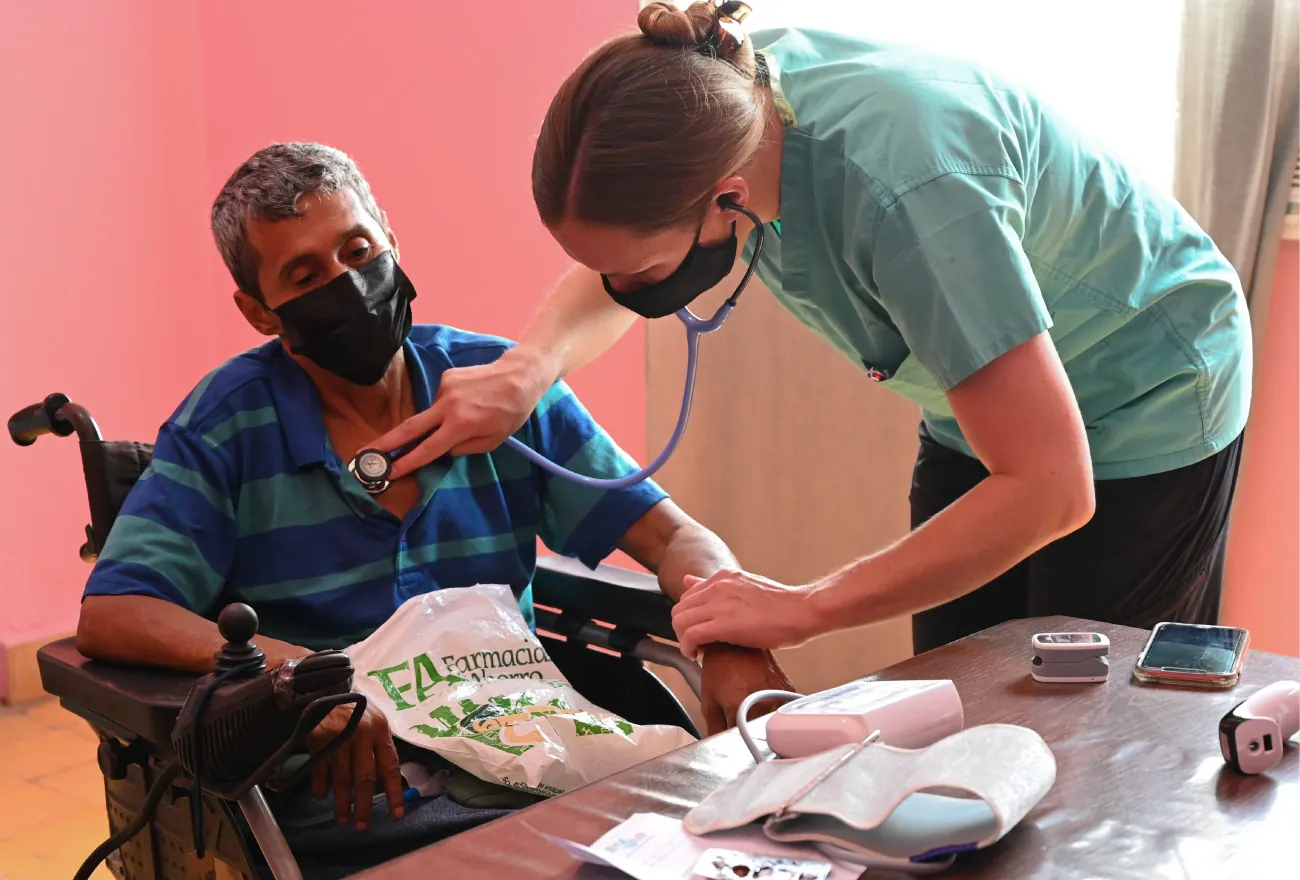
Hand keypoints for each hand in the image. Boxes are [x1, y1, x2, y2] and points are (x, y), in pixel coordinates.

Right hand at [308, 703, 404, 829]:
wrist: (324, 688)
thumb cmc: (354, 709)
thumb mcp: (373, 721)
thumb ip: (379, 747)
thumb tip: (384, 783)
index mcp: (380, 730)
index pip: (390, 766)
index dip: (394, 792)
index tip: (396, 814)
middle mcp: (362, 734)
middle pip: (365, 777)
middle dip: (364, 804)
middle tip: (362, 825)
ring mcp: (339, 736)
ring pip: (342, 778)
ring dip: (342, 802)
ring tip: (342, 818)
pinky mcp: (318, 738)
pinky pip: (321, 769)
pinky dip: (321, 786)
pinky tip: (322, 796)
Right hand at [367, 346, 554, 479]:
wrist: (520, 374)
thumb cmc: (511, 412)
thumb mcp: (493, 440)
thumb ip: (464, 448)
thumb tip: (441, 449)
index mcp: (460, 425)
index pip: (427, 448)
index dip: (406, 462)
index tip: (387, 471)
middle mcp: (447, 406)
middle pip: (410, 428)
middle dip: (387, 443)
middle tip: (365, 453)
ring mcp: (444, 388)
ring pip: (432, 414)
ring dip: (440, 421)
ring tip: (471, 414)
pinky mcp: (446, 377)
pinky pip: (442, 400)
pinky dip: (449, 407)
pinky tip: (470, 401)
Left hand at [672, 570, 823, 659]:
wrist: (802, 610)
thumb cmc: (781, 605)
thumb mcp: (744, 587)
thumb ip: (715, 586)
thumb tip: (688, 580)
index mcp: (722, 578)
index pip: (687, 597)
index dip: (690, 618)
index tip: (699, 632)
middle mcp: (717, 587)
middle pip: (678, 610)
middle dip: (681, 631)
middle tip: (696, 644)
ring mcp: (719, 604)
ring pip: (680, 622)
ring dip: (683, 641)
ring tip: (697, 651)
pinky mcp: (724, 624)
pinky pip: (690, 636)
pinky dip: (687, 648)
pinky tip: (698, 656)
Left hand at [699, 643, 794, 735]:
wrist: (738, 642)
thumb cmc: (720, 666)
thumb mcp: (708, 700)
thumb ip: (713, 729)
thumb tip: (716, 747)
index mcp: (739, 706)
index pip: (737, 742)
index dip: (732, 743)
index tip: (730, 740)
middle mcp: (763, 703)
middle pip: (757, 735)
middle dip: (747, 734)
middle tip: (739, 721)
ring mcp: (779, 696)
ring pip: (771, 724)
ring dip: (761, 723)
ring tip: (751, 707)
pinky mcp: (789, 691)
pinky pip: (781, 711)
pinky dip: (772, 712)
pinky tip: (762, 700)